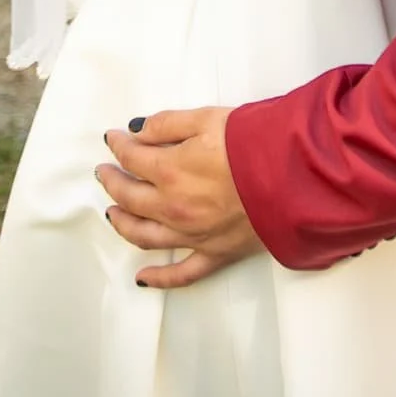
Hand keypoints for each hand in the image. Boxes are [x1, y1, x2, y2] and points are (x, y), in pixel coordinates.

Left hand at [96, 107, 262, 288]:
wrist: (291, 177)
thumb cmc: (252, 143)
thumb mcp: (206, 118)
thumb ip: (167, 124)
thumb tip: (137, 131)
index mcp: (169, 170)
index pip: (132, 157)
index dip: (119, 145)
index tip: (113, 139)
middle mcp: (172, 207)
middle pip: (130, 197)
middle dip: (112, 182)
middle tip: (104, 173)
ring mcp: (191, 235)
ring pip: (144, 236)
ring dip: (123, 224)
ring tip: (112, 213)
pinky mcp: (214, 254)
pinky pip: (181, 273)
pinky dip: (158, 278)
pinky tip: (142, 278)